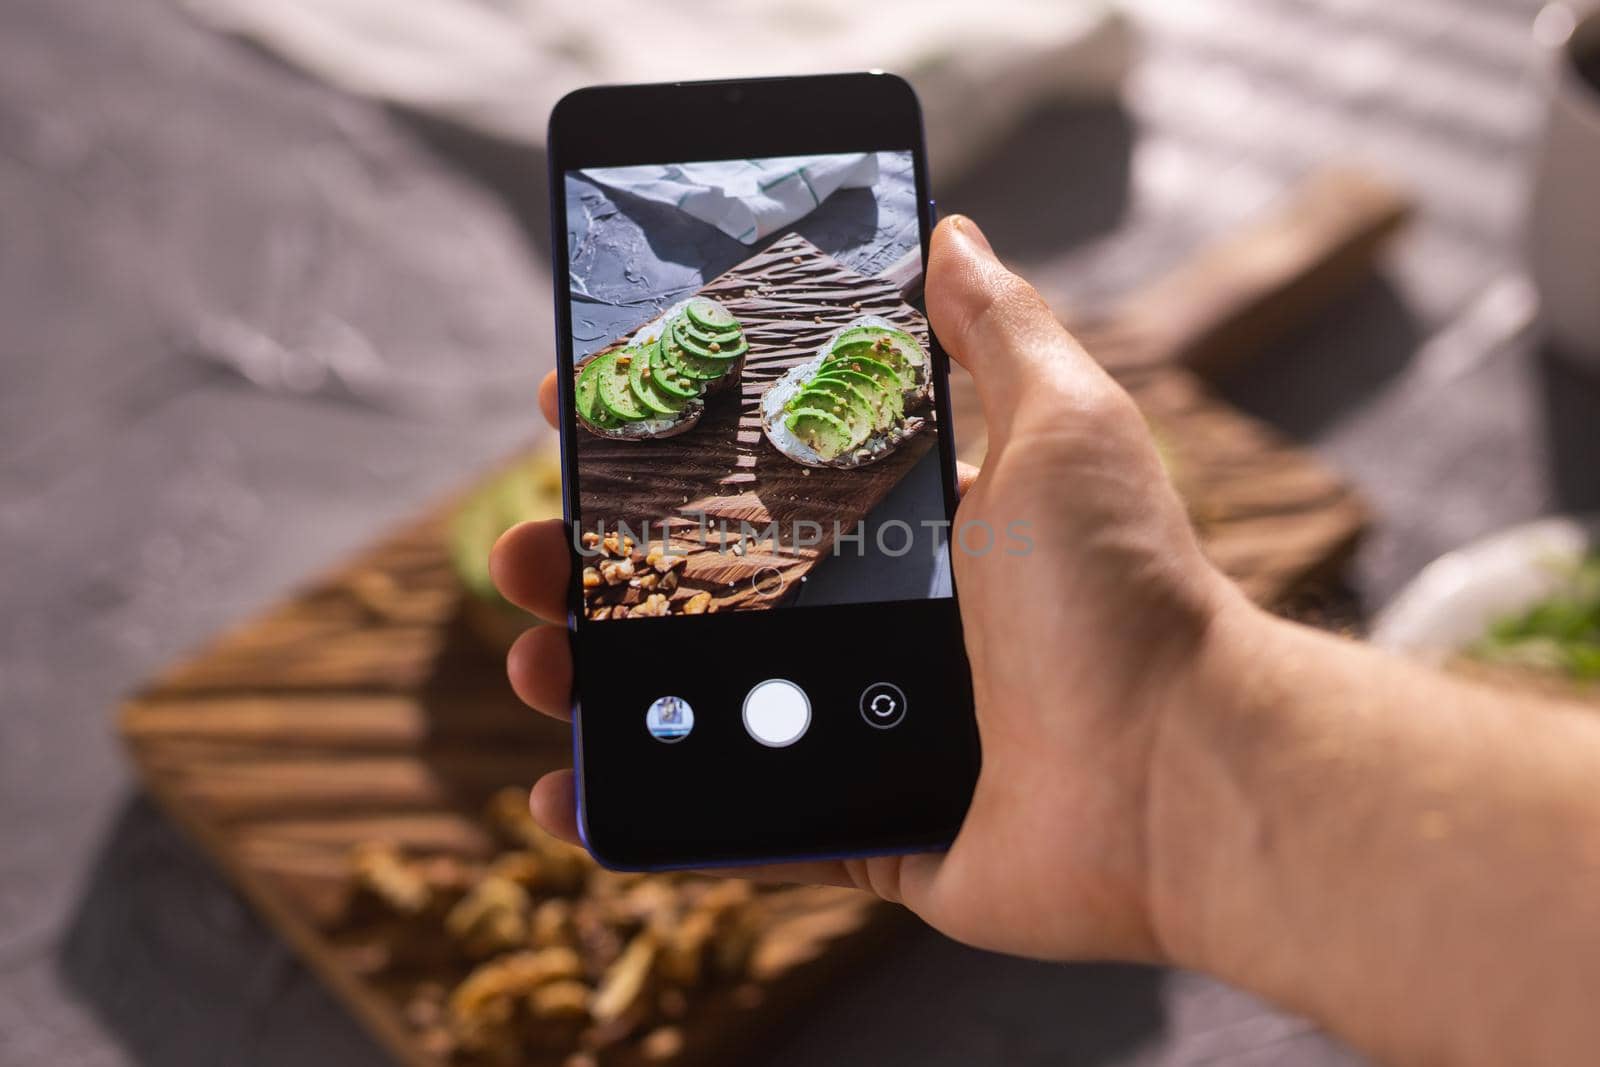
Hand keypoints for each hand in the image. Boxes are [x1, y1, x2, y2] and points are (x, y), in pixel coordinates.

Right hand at [492, 216, 1242, 962]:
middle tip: (527, 549)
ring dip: (594, 682)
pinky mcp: (853, 826)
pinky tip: (562, 792)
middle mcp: (875, 629)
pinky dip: (641, 813)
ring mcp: (855, 729)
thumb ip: (999, 333)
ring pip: (691, 702)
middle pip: (700, 590)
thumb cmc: (1123, 598)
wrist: (1177, 778)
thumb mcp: (1064, 430)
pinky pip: (725, 821)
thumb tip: (952, 234)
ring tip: (533, 663)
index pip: (754, 478)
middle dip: (597, 566)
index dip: (663, 450)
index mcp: (907, 536)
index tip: (579, 416)